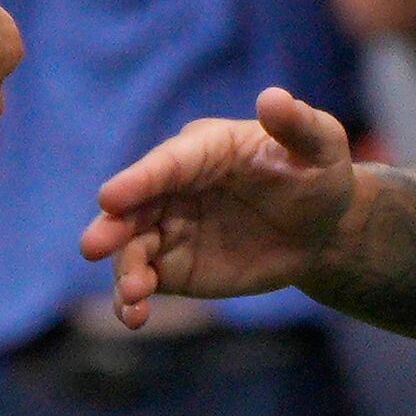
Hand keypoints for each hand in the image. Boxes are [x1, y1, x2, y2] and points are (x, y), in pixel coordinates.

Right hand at [81, 85, 367, 320]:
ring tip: (132, 296)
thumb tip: (273, 98)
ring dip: (126, 271)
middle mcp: (176, 187)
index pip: (166, 164)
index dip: (139, 180)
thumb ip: (297, 125)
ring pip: (134, 248)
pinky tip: (133, 317)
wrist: (322, 226)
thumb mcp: (320, 145)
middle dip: (113, 226)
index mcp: (205, 150)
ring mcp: (170, 227)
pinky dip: (133, 299)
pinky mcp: (174, 266)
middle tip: (92, 246)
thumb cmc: (318, 172)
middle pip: (135, 207)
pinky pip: (145, 281)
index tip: (109, 197)